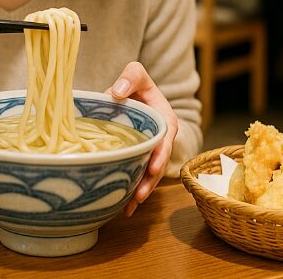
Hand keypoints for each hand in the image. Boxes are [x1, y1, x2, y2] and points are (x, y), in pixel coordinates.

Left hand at [106, 61, 178, 215]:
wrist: (129, 94)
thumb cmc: (136, 84)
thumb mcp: (137, 74)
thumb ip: (131, 77)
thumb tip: (117, 92)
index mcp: (164, 122)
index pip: (165, 141)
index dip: (159, 155)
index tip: (152, 168)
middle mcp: (161, 140)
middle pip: (157, 163)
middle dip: (150, 181)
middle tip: (139, 196)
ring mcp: (150, 152)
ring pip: (148, 175)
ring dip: (140, 191)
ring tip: (130, 207)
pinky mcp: (138, 158)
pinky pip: (137, 176)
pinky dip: (131, 192)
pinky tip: (122, 208)